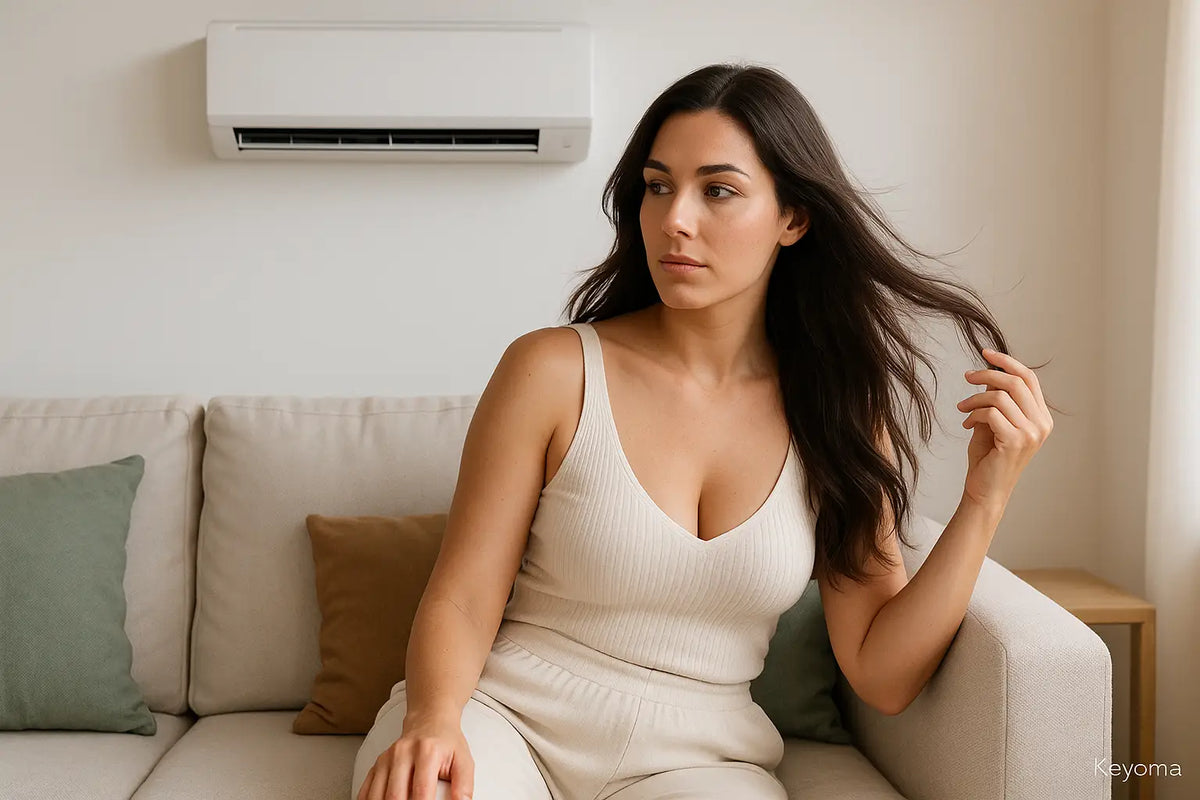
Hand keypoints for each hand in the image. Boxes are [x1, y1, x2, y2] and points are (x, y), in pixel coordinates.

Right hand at [358, 715, 473, 799]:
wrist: (430, 721)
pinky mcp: (377, 764)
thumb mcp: (463, 761)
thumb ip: (463, 786)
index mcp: (426, 751)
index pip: (421, 791)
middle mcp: (402, 753)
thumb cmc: (446, 743)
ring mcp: (387, 758)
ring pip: (377, 795)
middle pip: (394, 795)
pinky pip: (366, 790)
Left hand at [955, 347, 1053, 512]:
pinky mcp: (1015, 441)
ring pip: (999, 396)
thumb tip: (987, 373)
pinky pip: (990, 413)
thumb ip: (996, 400)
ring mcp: (1031, 433)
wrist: (985, 490)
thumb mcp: (993, 422)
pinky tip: (966, 424)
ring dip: (974, 399)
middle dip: (987, 374)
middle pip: (1015, 382)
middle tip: (966, 376)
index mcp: (1041, 418)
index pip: (1029, 378)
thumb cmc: (988, 457)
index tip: (985, 353)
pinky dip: (973, 414)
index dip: (1007, 362)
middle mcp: (1042, 424)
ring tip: (962, 408)